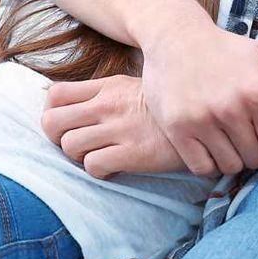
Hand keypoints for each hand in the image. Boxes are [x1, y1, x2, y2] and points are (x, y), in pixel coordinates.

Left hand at [40, 75, 185, 177]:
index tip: (67, 125)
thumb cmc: (167, 107)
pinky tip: (115, 169)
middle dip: (57, 139)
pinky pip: (94, 166)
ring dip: (78, 157)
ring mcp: (119, 128)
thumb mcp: (135, 87)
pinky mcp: (133, 152)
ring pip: (69, 146)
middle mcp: (107, 105)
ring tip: (98, 157)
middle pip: (52, 122)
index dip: (51, 113)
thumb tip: (83, 107)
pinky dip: (99, 172)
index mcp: (107, 87)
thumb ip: (108, 94)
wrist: (205, 116)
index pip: (55, 95)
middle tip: (77, 146)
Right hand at [139, 20, 257, 175]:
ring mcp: (202, 120)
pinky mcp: (177, 129)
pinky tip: (210, 146)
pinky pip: (202, 167)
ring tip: (228, 141)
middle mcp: (230, 109)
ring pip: (230, 165)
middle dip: (254, 151)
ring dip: (232, 158)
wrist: (177, 38)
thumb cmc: (228, 49)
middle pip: (254, 158)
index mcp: (257, 93)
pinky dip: (208, 163)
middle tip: (246, 137)